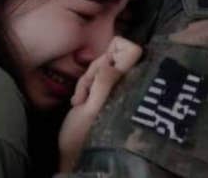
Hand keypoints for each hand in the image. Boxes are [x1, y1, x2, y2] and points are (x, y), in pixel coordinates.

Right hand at [58, 37, 141, 172]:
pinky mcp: (104, 98)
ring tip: (82, 103)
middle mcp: (124, 86)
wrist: (75, 158)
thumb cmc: (82, 136)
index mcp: (125, 86)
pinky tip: (81, 104)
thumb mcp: (91, 108)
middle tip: (87, 94)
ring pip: (101, 68)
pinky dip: (86, 89)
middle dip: (95, 71)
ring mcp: (114, 92)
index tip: (102, 66)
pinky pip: (95, 80)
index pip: (131, 49)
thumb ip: (104, 82)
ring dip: (88, 82)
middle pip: (111, 56)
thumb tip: (111, 60)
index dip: (115, 50)